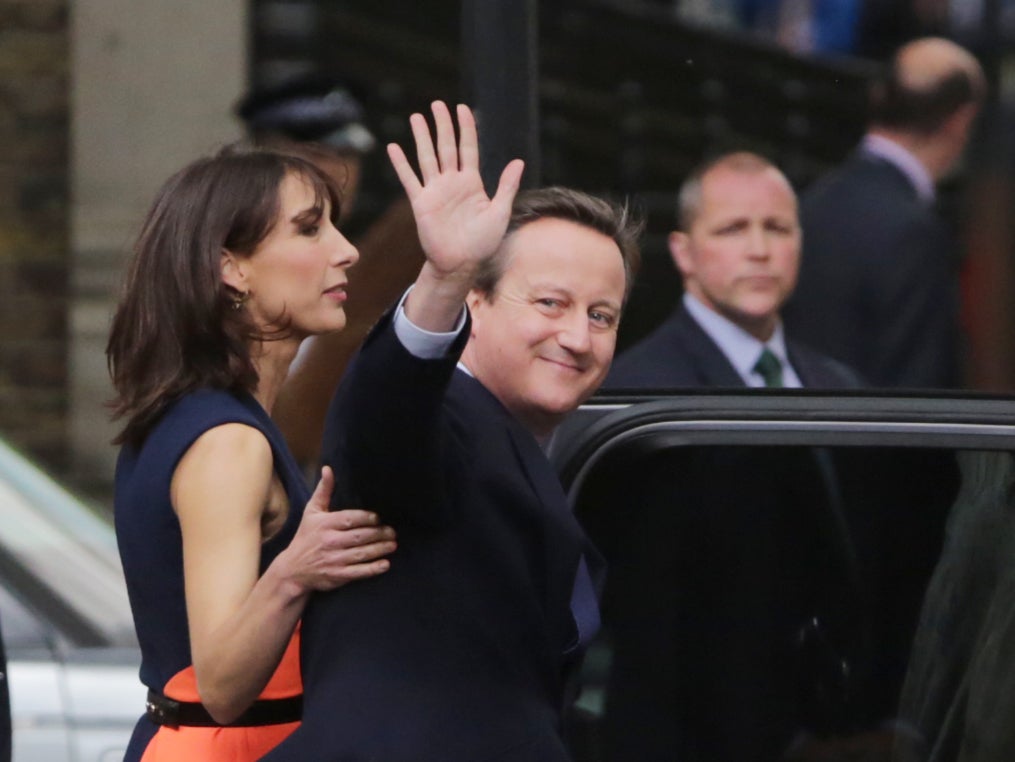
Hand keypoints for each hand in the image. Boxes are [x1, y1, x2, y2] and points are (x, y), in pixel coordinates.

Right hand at [281, 466, 396, 592]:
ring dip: (380, 549)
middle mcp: (330, 541)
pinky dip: (373, 569)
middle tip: (392, 531)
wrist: (293, 569)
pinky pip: (359, 572)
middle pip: (360, 536)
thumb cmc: (306, 536)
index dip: (367, 518)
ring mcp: (334, 559)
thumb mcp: (311, 512)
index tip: (378, 518)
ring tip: (393, 544)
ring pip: (362, 553)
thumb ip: (324, 491)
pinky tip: (385, 564)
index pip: (351, 518)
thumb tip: (328, 468)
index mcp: (325, 524)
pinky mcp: (338, 575)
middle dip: (379, 533)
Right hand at [387, 101, 523, 281]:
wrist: (462, 264)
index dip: (466, 128)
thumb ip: (506, 186)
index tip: (462, 108)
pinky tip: (394, 147)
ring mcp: (436, 191)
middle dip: (443, 125)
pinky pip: (409, 179)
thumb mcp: (500, 212)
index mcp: (473, 183)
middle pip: (447, 147)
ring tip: (417, 116)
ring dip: (422, 137)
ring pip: (427, 157)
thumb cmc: (483, 242)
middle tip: (437, 104)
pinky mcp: (421, 203)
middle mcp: (453, 183)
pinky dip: (401, 164)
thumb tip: (518, 162)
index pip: (468, 148)